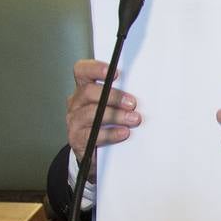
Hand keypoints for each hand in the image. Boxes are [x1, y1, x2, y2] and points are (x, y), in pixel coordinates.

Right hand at [66, 59, 139, 179]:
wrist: (97, 152)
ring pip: (90, 113)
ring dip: (115, 115)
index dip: (95, 69)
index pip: (82, 71)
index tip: (115, 73)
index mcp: (85, 88)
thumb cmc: (109, 123)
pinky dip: (110, 133)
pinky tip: (123, 133)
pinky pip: (92, 134)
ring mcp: (74, 120)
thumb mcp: (116, 106)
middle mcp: (76, 102)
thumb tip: (146, 92)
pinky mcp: (77, 139)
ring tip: (133, 119)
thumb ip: (123, 96)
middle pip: (88, 91)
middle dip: (113, 96)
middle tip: (132, 103)